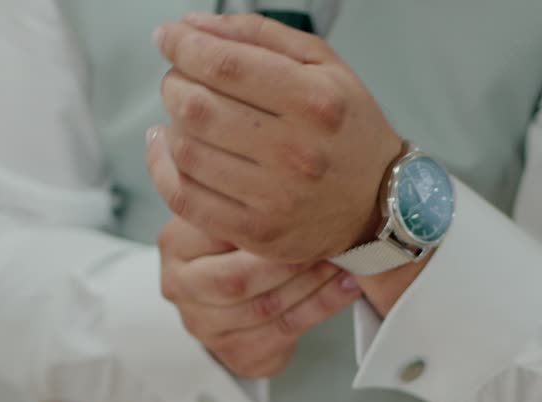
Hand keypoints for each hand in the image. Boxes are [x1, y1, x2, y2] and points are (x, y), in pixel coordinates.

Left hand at [148, 13, 402, 263]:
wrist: (379, 201)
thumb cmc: (347, 129)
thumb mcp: (324, 65)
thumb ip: (260, 36)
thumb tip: (193, 27)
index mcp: (315, 102)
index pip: (224, 65)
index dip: (183, 46)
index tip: (170, 38)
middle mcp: (297, 153)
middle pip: (197, 107)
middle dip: (175, 83)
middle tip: (180, 80)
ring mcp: (276, 199)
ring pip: (186, 151)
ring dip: (171, 124)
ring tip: (184, 115)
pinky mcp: (258, 233)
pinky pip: (185, 198)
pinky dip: (162, 168)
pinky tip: (168, 149)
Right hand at [158, 216, 361, 378]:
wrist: (240, 309)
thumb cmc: (242, 251)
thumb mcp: (236, 218)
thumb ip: (250, 200)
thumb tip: (297, 168)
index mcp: (175, 243)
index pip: (216, 231)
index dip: (264, 223)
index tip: (306, 206)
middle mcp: (179, 286)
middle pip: (237, 279)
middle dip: (290, 262)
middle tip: (329, 241)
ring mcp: (202, 325)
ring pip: (265, 307)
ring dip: (313, 284)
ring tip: (345, 261)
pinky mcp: (232, 352)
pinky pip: (285, 330)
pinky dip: (322, 307)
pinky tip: (347, 287)